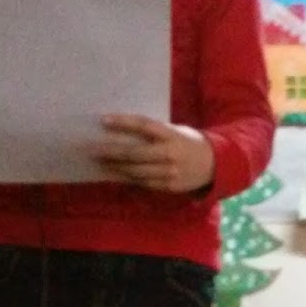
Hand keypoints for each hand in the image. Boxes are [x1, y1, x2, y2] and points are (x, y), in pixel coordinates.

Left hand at [92, 114, 214, 191]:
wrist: (215, 165)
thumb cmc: (189, 143)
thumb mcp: (176, 131)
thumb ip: (155, 132)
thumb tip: (124, 130)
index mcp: (172, 135)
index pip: (144, 126)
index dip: (124, 123)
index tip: (103, 120)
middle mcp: (170, 154)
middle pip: (135, 153)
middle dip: (111, 151)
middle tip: (91, 148)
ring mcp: (169, 172)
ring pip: (136, 171)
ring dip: (114, 167)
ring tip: (97, 162)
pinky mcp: (168, 186)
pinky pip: (142, 182)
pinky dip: (126, 178)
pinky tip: (113, 174)